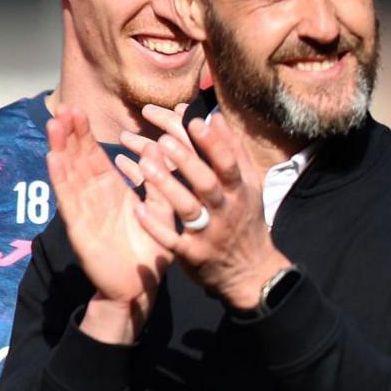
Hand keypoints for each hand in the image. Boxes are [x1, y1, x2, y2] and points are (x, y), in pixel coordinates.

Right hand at [43, 106, 169, 342]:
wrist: (139, 288)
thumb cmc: (148, 250)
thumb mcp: (160, 210)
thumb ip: (159, 181)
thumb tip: (160, 147)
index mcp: (111, 192)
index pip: (94, 156)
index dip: (84, 134)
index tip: (78, 109)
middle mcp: (93, 198)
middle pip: (77, 160)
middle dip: (70, 134)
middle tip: (64, 107)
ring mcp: (84, 211)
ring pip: (69, 174)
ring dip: (60, 149)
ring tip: (54, 124)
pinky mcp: (79, 228)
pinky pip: (68, 200)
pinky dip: (60, 179)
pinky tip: (53, 159)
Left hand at [120, 103, 288, 311]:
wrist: (251, 273)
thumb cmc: (244, 221)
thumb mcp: (248, 187)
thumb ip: (231, 152)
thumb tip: (213, 117)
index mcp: (238, 191)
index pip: (227, 162)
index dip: (213, 142)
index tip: (194, 119)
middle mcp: (225, 210)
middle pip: (206, 183)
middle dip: (187, 160)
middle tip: (163, 139)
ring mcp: (209, 234)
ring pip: (188, 209)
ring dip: (167, 187)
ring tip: (144, 165)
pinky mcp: (193, 255)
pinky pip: (173, 241)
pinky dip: (157, 227)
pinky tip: (138, 210)